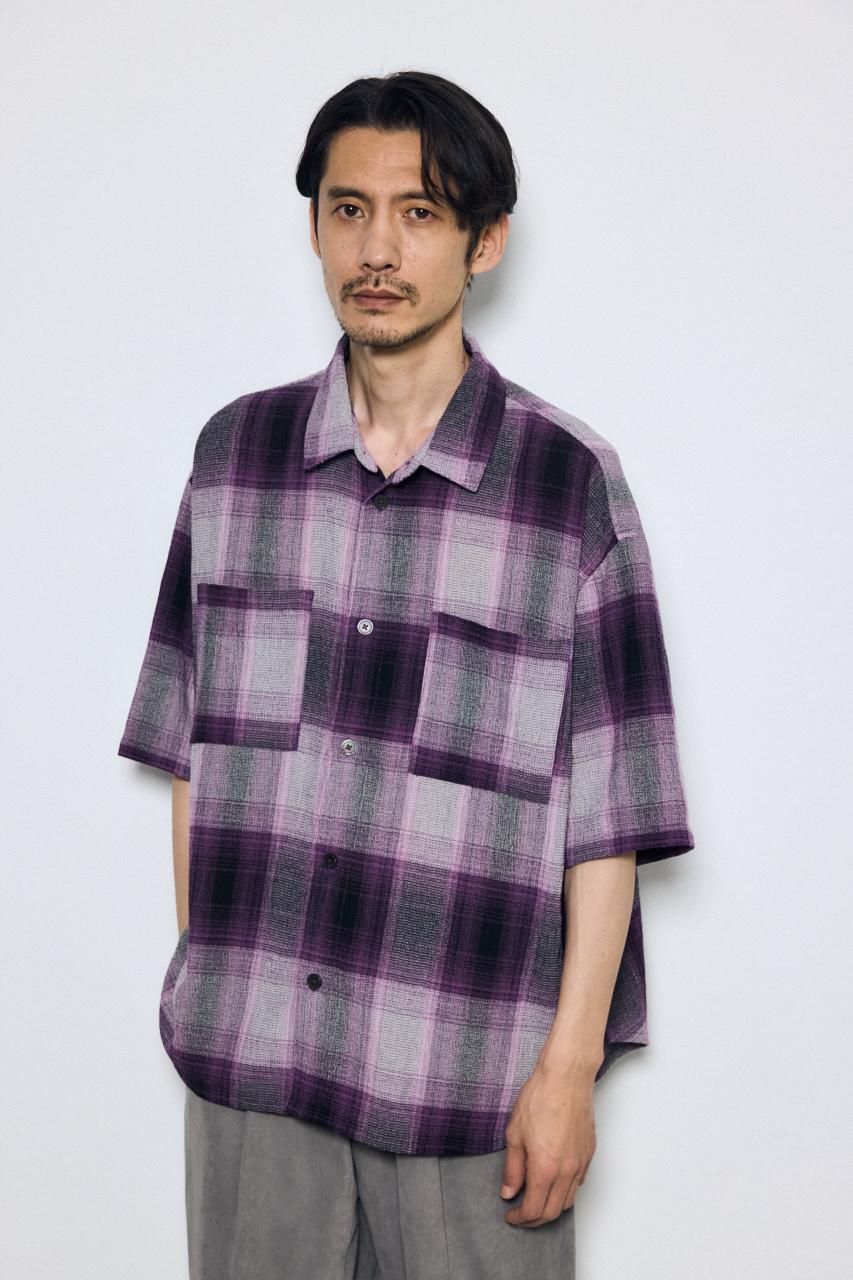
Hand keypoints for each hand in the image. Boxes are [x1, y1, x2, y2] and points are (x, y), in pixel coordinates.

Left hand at [500, 1062, 596, 1227]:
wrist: (566, 1076)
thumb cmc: (539, 1098)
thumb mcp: (514, 1134)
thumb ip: (513, 1168)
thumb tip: (509, 1192)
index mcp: (546, 1168)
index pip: (534, 1210)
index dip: (520, 1218)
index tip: (511, 1215)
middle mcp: (567, 1171)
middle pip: (553, 1212)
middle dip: (535, 1219)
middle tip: (521, 1214)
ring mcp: (581, 1162)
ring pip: (568, 1200)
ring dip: (551, 1207)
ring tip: (536, 1199)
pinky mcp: (589, 1153)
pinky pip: (579, 1183)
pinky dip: (565, 1191)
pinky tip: (553, 1181)